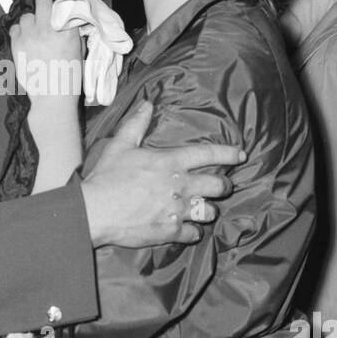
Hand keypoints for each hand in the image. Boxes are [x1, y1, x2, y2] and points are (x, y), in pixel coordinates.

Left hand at [9, 0, 82, 101]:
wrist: (52, 100)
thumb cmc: (70, 75)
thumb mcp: (77, 48)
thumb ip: (70, 27)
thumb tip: (64, 13)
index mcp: (70, 28)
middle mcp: (50, 28)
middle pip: (42, 1)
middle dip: (44, 9)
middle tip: (48, 25)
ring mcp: (31, 35)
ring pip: (27, 14)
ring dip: (31, 22)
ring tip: (37, 40)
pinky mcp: (17, 43)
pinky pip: (16, 26)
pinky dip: (21, 33)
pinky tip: (28, 46)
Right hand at [81, 100, 244, 247]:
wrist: (95, 211)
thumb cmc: (106, 176)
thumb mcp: (120, 145)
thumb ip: (137, 124)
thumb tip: (147, 103)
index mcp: (171, 162)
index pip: (209, 154)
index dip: (228, 153)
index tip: (241, 154)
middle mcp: (181, 186)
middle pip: (218, 186)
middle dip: (223, 186)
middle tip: (220, 187)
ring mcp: (178, 211)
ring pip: (210, 212)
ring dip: (208, 210)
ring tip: (202, 210)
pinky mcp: (171, 232)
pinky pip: (194, 234)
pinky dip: (193, 232)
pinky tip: (188, 230)